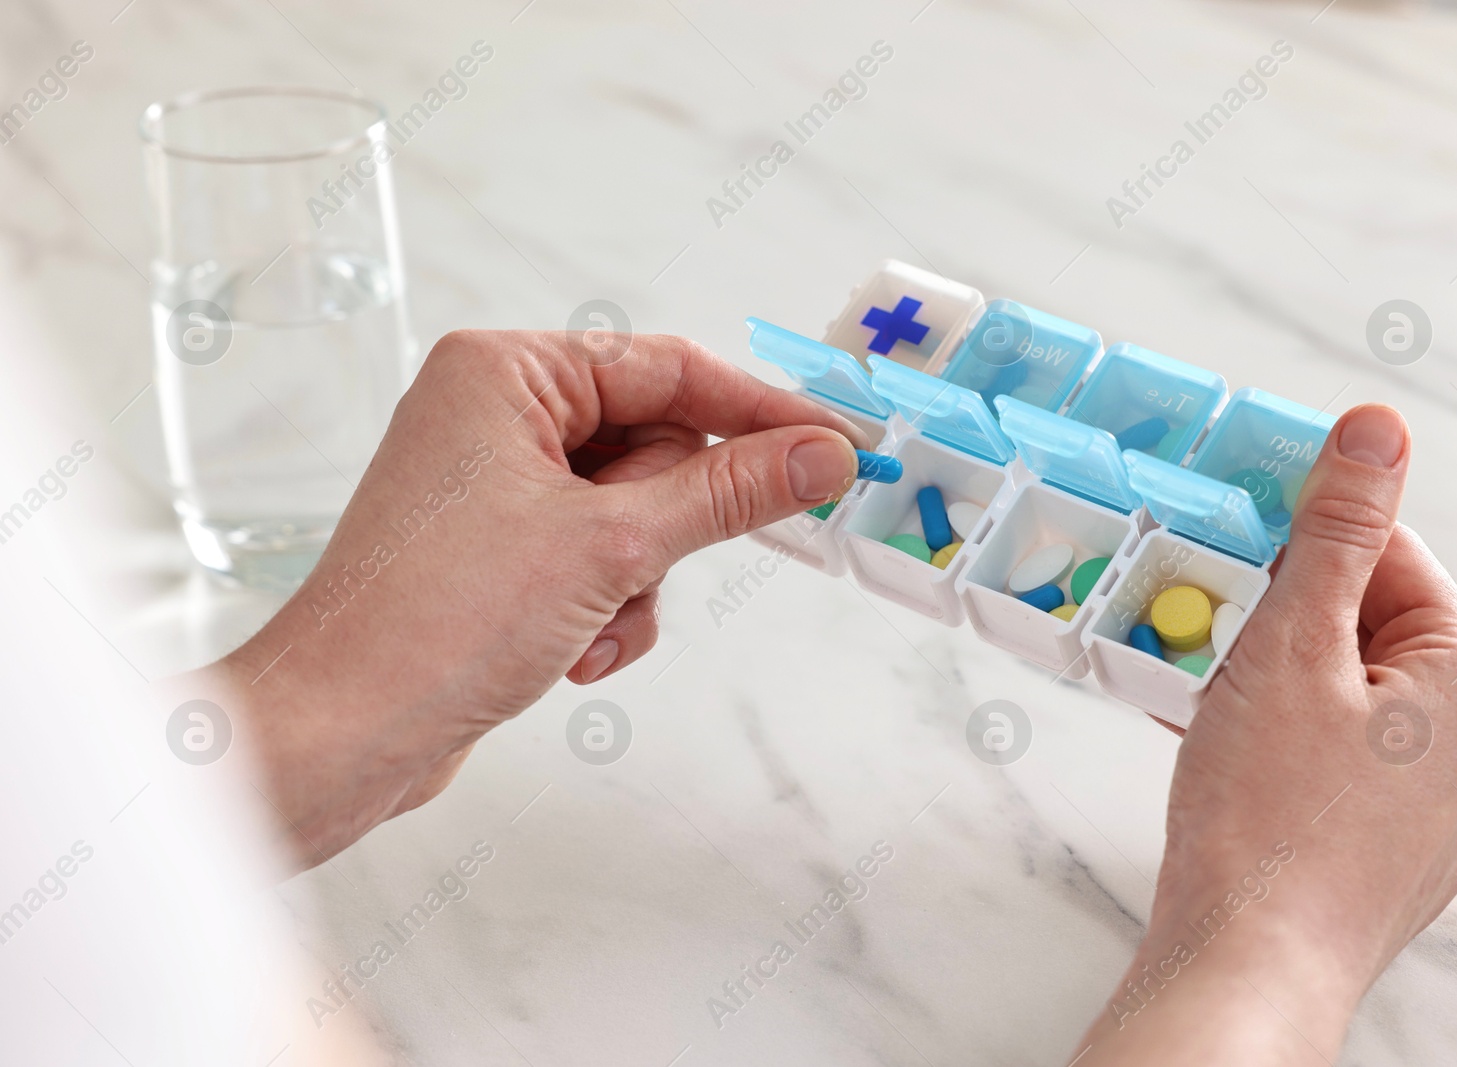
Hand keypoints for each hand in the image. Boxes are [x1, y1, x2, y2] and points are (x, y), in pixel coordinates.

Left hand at [193, 330, 867, 868]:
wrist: (340, 736)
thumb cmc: (444, 621)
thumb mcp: (612, 546)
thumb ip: (728, 492)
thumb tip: (823, 454)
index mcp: (506, 372)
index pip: (669, 368)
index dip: (760, 412)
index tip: (839, 447)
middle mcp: (495, 415)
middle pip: (654, 446)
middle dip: (664, 529)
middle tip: (642, 569)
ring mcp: (494, 486)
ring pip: (634, 515)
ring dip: (634, 584)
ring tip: (587, 626)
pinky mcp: (497, 552)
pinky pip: (597, 560)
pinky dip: (604, 609)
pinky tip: (569, 655)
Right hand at [1074, 405, 1456, 1063]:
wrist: (1249, 965)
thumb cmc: (1267, 820)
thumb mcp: (1290, 647)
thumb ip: (1334, 533)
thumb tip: (1378, 430)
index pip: (1393, 557)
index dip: (1304, 538)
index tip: (1237, 529)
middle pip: (1371, 628)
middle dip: (1281, 616)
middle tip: (1205, 622)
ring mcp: (1440, 808)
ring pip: (1350, 696)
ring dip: (1273, 678)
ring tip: (1203, 689)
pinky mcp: (1394, 849)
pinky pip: (1342, 760)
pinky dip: (1283, 738)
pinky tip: (1220, 745)